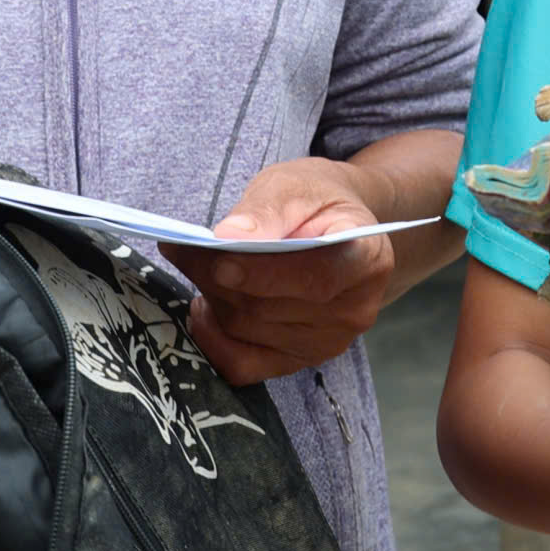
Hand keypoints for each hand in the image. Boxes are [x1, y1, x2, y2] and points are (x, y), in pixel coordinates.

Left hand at [162, 157, 395, 385]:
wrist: (336, 230)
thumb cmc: (316, 202)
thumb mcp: (296, 185)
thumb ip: (266, 209)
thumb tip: (229, 236)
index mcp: (368, 258)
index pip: (318, 276)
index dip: (267, 273)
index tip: (220, 257)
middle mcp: (355, 310)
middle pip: (270, 304)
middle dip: (217, 275)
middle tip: (182, 247)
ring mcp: (328, 342)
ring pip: (248, 329)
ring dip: (212, 296)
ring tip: (194, 264)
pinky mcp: (299, 362)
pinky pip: (243, 365)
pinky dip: (212, 338)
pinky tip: (203, 306)